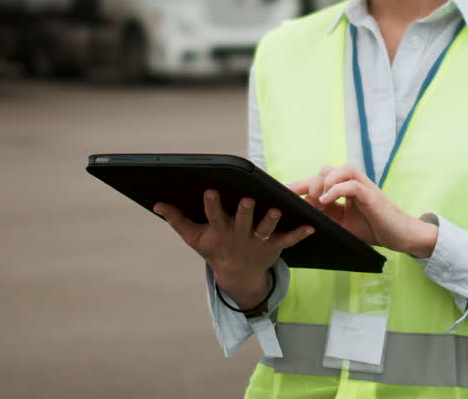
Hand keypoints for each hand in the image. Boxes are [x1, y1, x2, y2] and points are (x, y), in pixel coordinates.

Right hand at [153, 190, 312, 308]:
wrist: (238, 276)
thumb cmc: (215, 249)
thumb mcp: (195, 238)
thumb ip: (177, 220)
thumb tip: (157, 204)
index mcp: (220, 231)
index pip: (214, 216)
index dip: (212, 205)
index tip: (210, 191)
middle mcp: (239, 236)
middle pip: (242, 223)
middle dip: (244, 213)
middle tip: (246, 200)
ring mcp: (257, 242)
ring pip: (265, 231)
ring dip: (270, 221)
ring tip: (275, 209)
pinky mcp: (274, 247)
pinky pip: (288, 240)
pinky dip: (299, 234)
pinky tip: (311, 225)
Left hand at [287, 165, 437, 257]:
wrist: (399, 236)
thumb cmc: (372, 230)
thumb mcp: (342, 225)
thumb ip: (325, 217)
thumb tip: (301, 217)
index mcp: (342, 190)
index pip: (317, 181)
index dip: (298, 185)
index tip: (279, 194)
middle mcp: (351, 183)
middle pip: (324, 170)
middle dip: (308, 183)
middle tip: (299, 201)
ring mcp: (361, 186)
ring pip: (337, 170)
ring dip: (323, 184)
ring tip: (317, 201)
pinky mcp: (370, 193)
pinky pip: (350, 184)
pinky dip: (336, 190)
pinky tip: (326, 201)